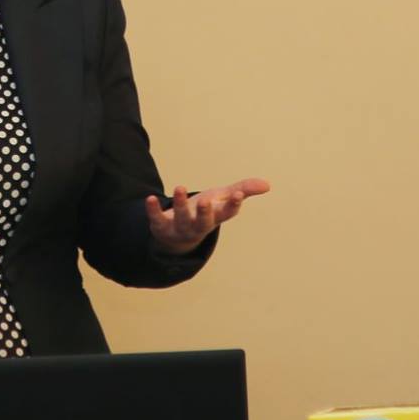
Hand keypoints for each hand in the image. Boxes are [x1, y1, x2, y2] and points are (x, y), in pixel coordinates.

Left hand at [145, 177, 269, 253]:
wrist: (177, 235)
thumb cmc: (203, 211)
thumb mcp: (221, 199)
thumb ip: (242, 190)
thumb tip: (267, 184)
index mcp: (215, 218)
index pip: (226, 214)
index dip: (232, 205)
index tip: (237, 195)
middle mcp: (199, 226)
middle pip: (204, 222)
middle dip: (205, 212)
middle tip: (205, 200)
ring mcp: (180, 228)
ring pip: (181, 220)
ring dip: (180, 205)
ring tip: (179, 187)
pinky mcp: (162, 227)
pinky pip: (157, 220)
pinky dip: (153, 210)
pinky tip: (150, 199)